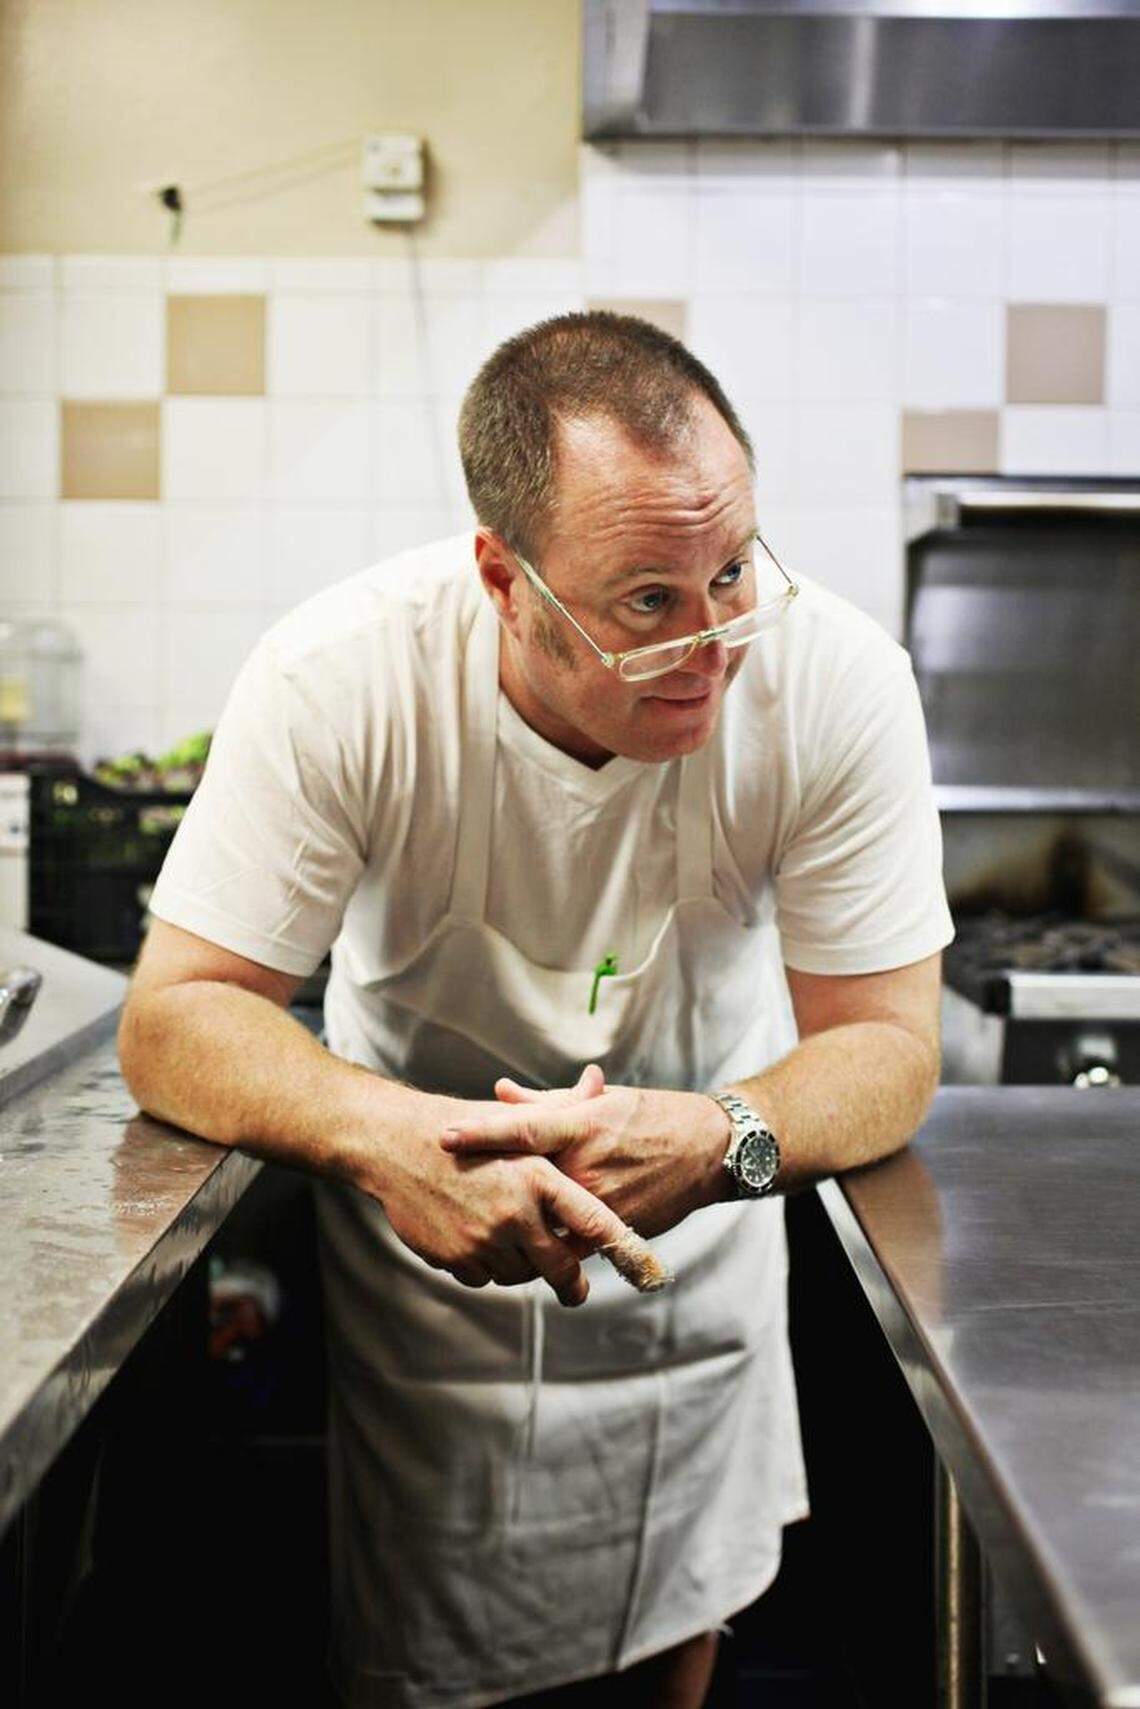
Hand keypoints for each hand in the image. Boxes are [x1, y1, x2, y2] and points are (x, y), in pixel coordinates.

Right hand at [359, 1065, 621, 1306]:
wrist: (397, 1146)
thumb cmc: (463, 1126)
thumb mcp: (515, 1117)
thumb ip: (563, 1108)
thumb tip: (597, 1079)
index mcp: (537, 1176)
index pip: (591, 1221)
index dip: (618, 1246)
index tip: (633, 1262)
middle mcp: (514, 1213)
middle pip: (560, 1266)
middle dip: (572, 1282)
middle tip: (578, 1289)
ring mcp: (483, 1239)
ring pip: (520, 1274)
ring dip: (523, 1265)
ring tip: (518, 1245)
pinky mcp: (456, 1258)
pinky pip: (485, 1277)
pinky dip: (488, 1266)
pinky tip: (483, 1241)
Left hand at [440, 1081, 731, 1247]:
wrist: (708, 1150)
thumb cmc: (650, 1116)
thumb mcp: (600, 1101)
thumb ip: (545, 1102)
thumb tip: (500, 1092)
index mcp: (583, 1126)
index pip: (523, 1129)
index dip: (482, 1133)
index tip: (445, 1137)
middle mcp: (588, 1166)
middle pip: (524, 1180)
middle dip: (489, 1185)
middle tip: (448, 1186)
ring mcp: (601, 1202)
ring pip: (543, 1219)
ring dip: (513, 1220)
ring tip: (474, 1221)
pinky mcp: (613, 1229)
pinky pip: (568, 1243)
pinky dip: (545, 1243)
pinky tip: (518, 1246)